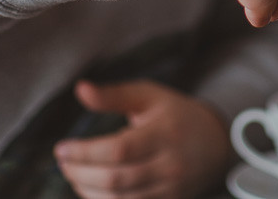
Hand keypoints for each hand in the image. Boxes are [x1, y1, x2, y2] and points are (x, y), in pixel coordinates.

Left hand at [54, 80, 232, 198]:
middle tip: (63, 163)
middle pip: (116, 179)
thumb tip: (80, 89)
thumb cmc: (176, 115)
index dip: (85, 153)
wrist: (217, 143)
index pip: (120, 149)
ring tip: (74, 175)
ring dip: (88, 190)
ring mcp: (171, 188)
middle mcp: (170, 163)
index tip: (61, 149)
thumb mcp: (149, 97)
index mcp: (165, 133)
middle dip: (81, 174)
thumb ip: (114, 95)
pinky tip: (91, 190)